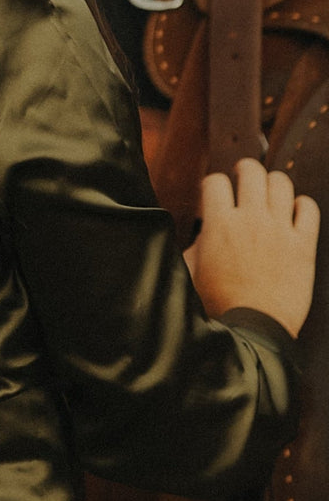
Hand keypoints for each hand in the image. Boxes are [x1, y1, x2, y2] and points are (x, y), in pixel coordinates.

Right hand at [183, 158, 319, 337]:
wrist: (254, 330)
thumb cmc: (219, 305)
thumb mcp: (191, 271)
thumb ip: (195, 244)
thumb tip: (202, 231)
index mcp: (220, 224)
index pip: (215, 181)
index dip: (212, 185)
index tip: (214, 196)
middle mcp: (251, 220)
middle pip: (251, 171)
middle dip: (244, 170)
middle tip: (243, 177)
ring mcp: (279, 230)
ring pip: (281, 183)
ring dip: (272, 183)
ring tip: (269, 192)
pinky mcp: (303, 245)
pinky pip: (309, 209)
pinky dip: (302, 205)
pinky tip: (295, 211)